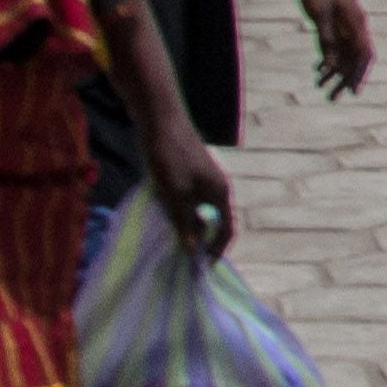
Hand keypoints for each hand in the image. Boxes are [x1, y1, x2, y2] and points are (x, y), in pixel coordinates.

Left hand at [139, 128, 235, 261]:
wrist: (159, 120)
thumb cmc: (170, 157)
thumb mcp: (174, 195)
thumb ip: (184, 223)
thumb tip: (192, 251)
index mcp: (219, 193)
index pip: (226, 229)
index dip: (216, 249)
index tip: (200, 266)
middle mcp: (215, 187)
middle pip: (212, 221)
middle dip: (197, 239)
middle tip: (179, 255)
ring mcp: (202, 178)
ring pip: (197, 210)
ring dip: (185, 225)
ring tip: (167, 237)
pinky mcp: (188, 172)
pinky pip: (187, 199)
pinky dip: (178, 211)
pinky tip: (161, 213)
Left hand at [290, 0, 377, 98]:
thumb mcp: (319, 16)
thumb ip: (327, 41)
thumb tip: (332, 65)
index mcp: (355, 22)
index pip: (363, 55)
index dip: (359, 75)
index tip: (353, 92)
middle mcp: (354, 25)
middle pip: (354, 58)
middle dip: (344, 79)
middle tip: (332, 98)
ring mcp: (344, 23)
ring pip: (343, 54)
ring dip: (334, 72)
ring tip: (321, 88)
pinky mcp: (334, 20)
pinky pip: (334, 45)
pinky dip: (327, 59)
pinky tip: (317, 70)